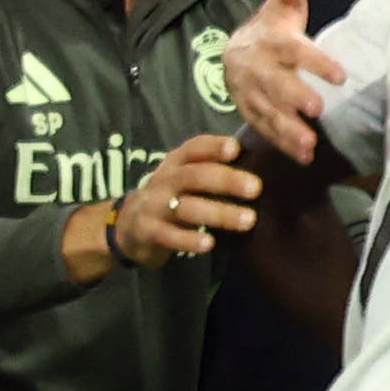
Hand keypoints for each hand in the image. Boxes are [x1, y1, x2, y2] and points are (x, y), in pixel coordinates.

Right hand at [102, 134, 262, 270]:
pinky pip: (169, 235)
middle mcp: (164, 180)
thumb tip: (261, 165)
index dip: (213, 146)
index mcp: (175, 163)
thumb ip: (211, 170)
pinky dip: (189, 240)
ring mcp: (154, 206)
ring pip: (187, 207)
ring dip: (219, 213)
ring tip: (248, 220)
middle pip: (194, 176)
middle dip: (226, 180)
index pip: (193, 148)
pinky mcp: (147, 231)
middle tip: (256, 188)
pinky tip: (209, 244)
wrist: (127, 225)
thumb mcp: (184, 178)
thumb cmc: (170, 198)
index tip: (236, 148)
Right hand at [224, 0, 337, 161]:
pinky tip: (304, 157)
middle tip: (318, 110)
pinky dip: (282, 144)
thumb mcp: (282, 6)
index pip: (293, 50)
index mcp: (270, 41)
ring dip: (288, 129)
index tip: (341, 76)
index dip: (316, 62)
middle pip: (275, 84)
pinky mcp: (249, 111)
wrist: (234, 51)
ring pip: (268, 112)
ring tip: (310, 144)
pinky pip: (265, 129)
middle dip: (294, 97)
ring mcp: (250, 92)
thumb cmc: (271, 29)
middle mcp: (257, 68)